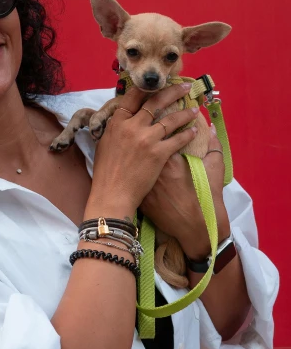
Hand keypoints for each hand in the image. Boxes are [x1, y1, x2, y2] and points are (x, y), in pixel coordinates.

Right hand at [86, 83, 198, 219]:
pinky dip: (187, 134)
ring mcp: (147, 139)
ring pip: (170, 119)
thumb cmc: (105, 172)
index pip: (133, 97)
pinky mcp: (159, 153)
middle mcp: (132, 126)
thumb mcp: (104, 144)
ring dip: (185, 113)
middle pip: (155, 102)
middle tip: (185, 87)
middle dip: (173, 92)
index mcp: (117, 123)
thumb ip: (114, 129)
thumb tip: (121, 119)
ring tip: (194, 110)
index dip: (147, 88)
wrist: (112, 194)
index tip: (158, 84)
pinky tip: (194, 131)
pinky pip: (177, 139)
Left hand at [139, 124, 230, 259]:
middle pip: (142, 144)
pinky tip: (134, 166)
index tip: (162, 120)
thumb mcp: (215, 169)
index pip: (158, 133)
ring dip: (135, 151)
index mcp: (169, 158)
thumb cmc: (207, 197)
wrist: (196, 228)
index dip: (159, 125)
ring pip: (134, 161)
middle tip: (147, 130)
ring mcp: (144, 183)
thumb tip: (209, 128)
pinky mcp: (140, 197)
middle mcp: (152, 169)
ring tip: (140, 147)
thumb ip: (213, 145)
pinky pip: (133, 179)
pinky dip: (134, 171)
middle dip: (143, 134)